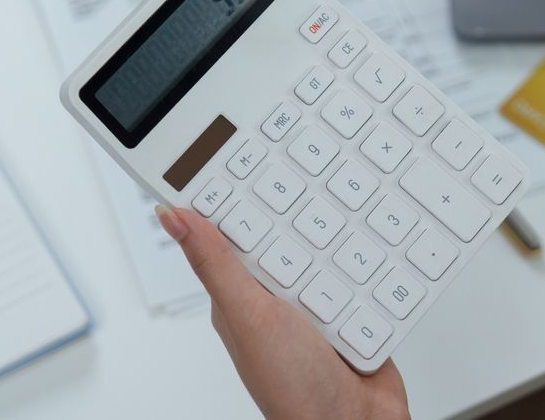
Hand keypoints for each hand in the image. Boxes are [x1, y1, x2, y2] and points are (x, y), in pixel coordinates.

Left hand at [155, 205, 409, 419]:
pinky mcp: (355, 307)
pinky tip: (373, 262)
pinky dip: (371, 266)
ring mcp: (318, 300)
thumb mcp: (248, 316)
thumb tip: (171, 217)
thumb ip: (215, 264)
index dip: (238, 195)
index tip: (247, 156)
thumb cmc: (292, 389)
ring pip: (330, 246)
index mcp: (242, 292)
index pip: (235, 229)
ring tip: (345, 245)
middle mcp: (278, 294)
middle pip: (289, 231)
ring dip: (343, 244)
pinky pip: (364, 269)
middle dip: (304, 216)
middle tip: (314, 192)